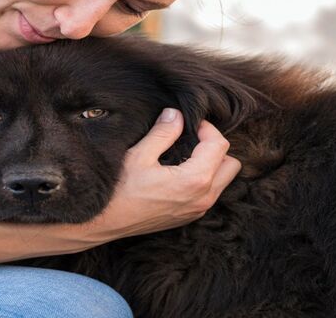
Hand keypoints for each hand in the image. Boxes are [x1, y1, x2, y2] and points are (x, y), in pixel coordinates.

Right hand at [79, 108, 240, 243]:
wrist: (104, 222)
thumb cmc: (119, 190)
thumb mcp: (139, 155)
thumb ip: (163, 133)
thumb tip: (176, 115)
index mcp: (194, 180)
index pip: (219, 145)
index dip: (206, 128)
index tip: (188, 122)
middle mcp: (203, 198)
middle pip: (231, 165)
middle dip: (215, 148)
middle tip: (191, 138)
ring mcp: (197, 210)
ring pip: (222, 181)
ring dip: (211, 164)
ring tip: (184, 154)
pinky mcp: (188, 217)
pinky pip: (210, 193)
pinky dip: (203, 179)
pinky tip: (178, 172)